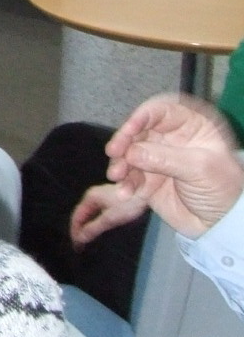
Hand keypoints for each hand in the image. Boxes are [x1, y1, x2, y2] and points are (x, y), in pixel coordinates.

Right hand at [70, 182, 147, 247]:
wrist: (145, 190)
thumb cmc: (129, 203)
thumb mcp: (109, 218)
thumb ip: (93, 228)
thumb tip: (80, 238)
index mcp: (90, 198)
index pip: (77, 217)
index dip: (75, 231)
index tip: (77, 245)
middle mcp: (94, 196)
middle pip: (82, 216)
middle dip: (80, 230)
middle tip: (81, 245)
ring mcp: (102, 198)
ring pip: (90, 215)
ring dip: (88, 227)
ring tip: (88, 241)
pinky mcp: (110, 201)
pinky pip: (97, 214)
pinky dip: (95, 223)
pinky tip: (99, 231)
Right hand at [105, 94, 243, 237]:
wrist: (221, 225)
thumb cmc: (222, 188)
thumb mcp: (199, 168)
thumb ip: (164, 158)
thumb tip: (131, 152)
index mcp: (190, 126)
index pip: (161, 111)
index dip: (142, 116)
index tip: (129, 129)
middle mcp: (170, 138)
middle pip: (139, 130)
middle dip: (125, 141)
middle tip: (114, 153)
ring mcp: (157, 159)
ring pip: (130, 152)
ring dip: (120, 163)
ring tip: (117, 176)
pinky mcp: (148, 179)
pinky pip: (129, 176)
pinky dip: (124, 183)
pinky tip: (124, 192)